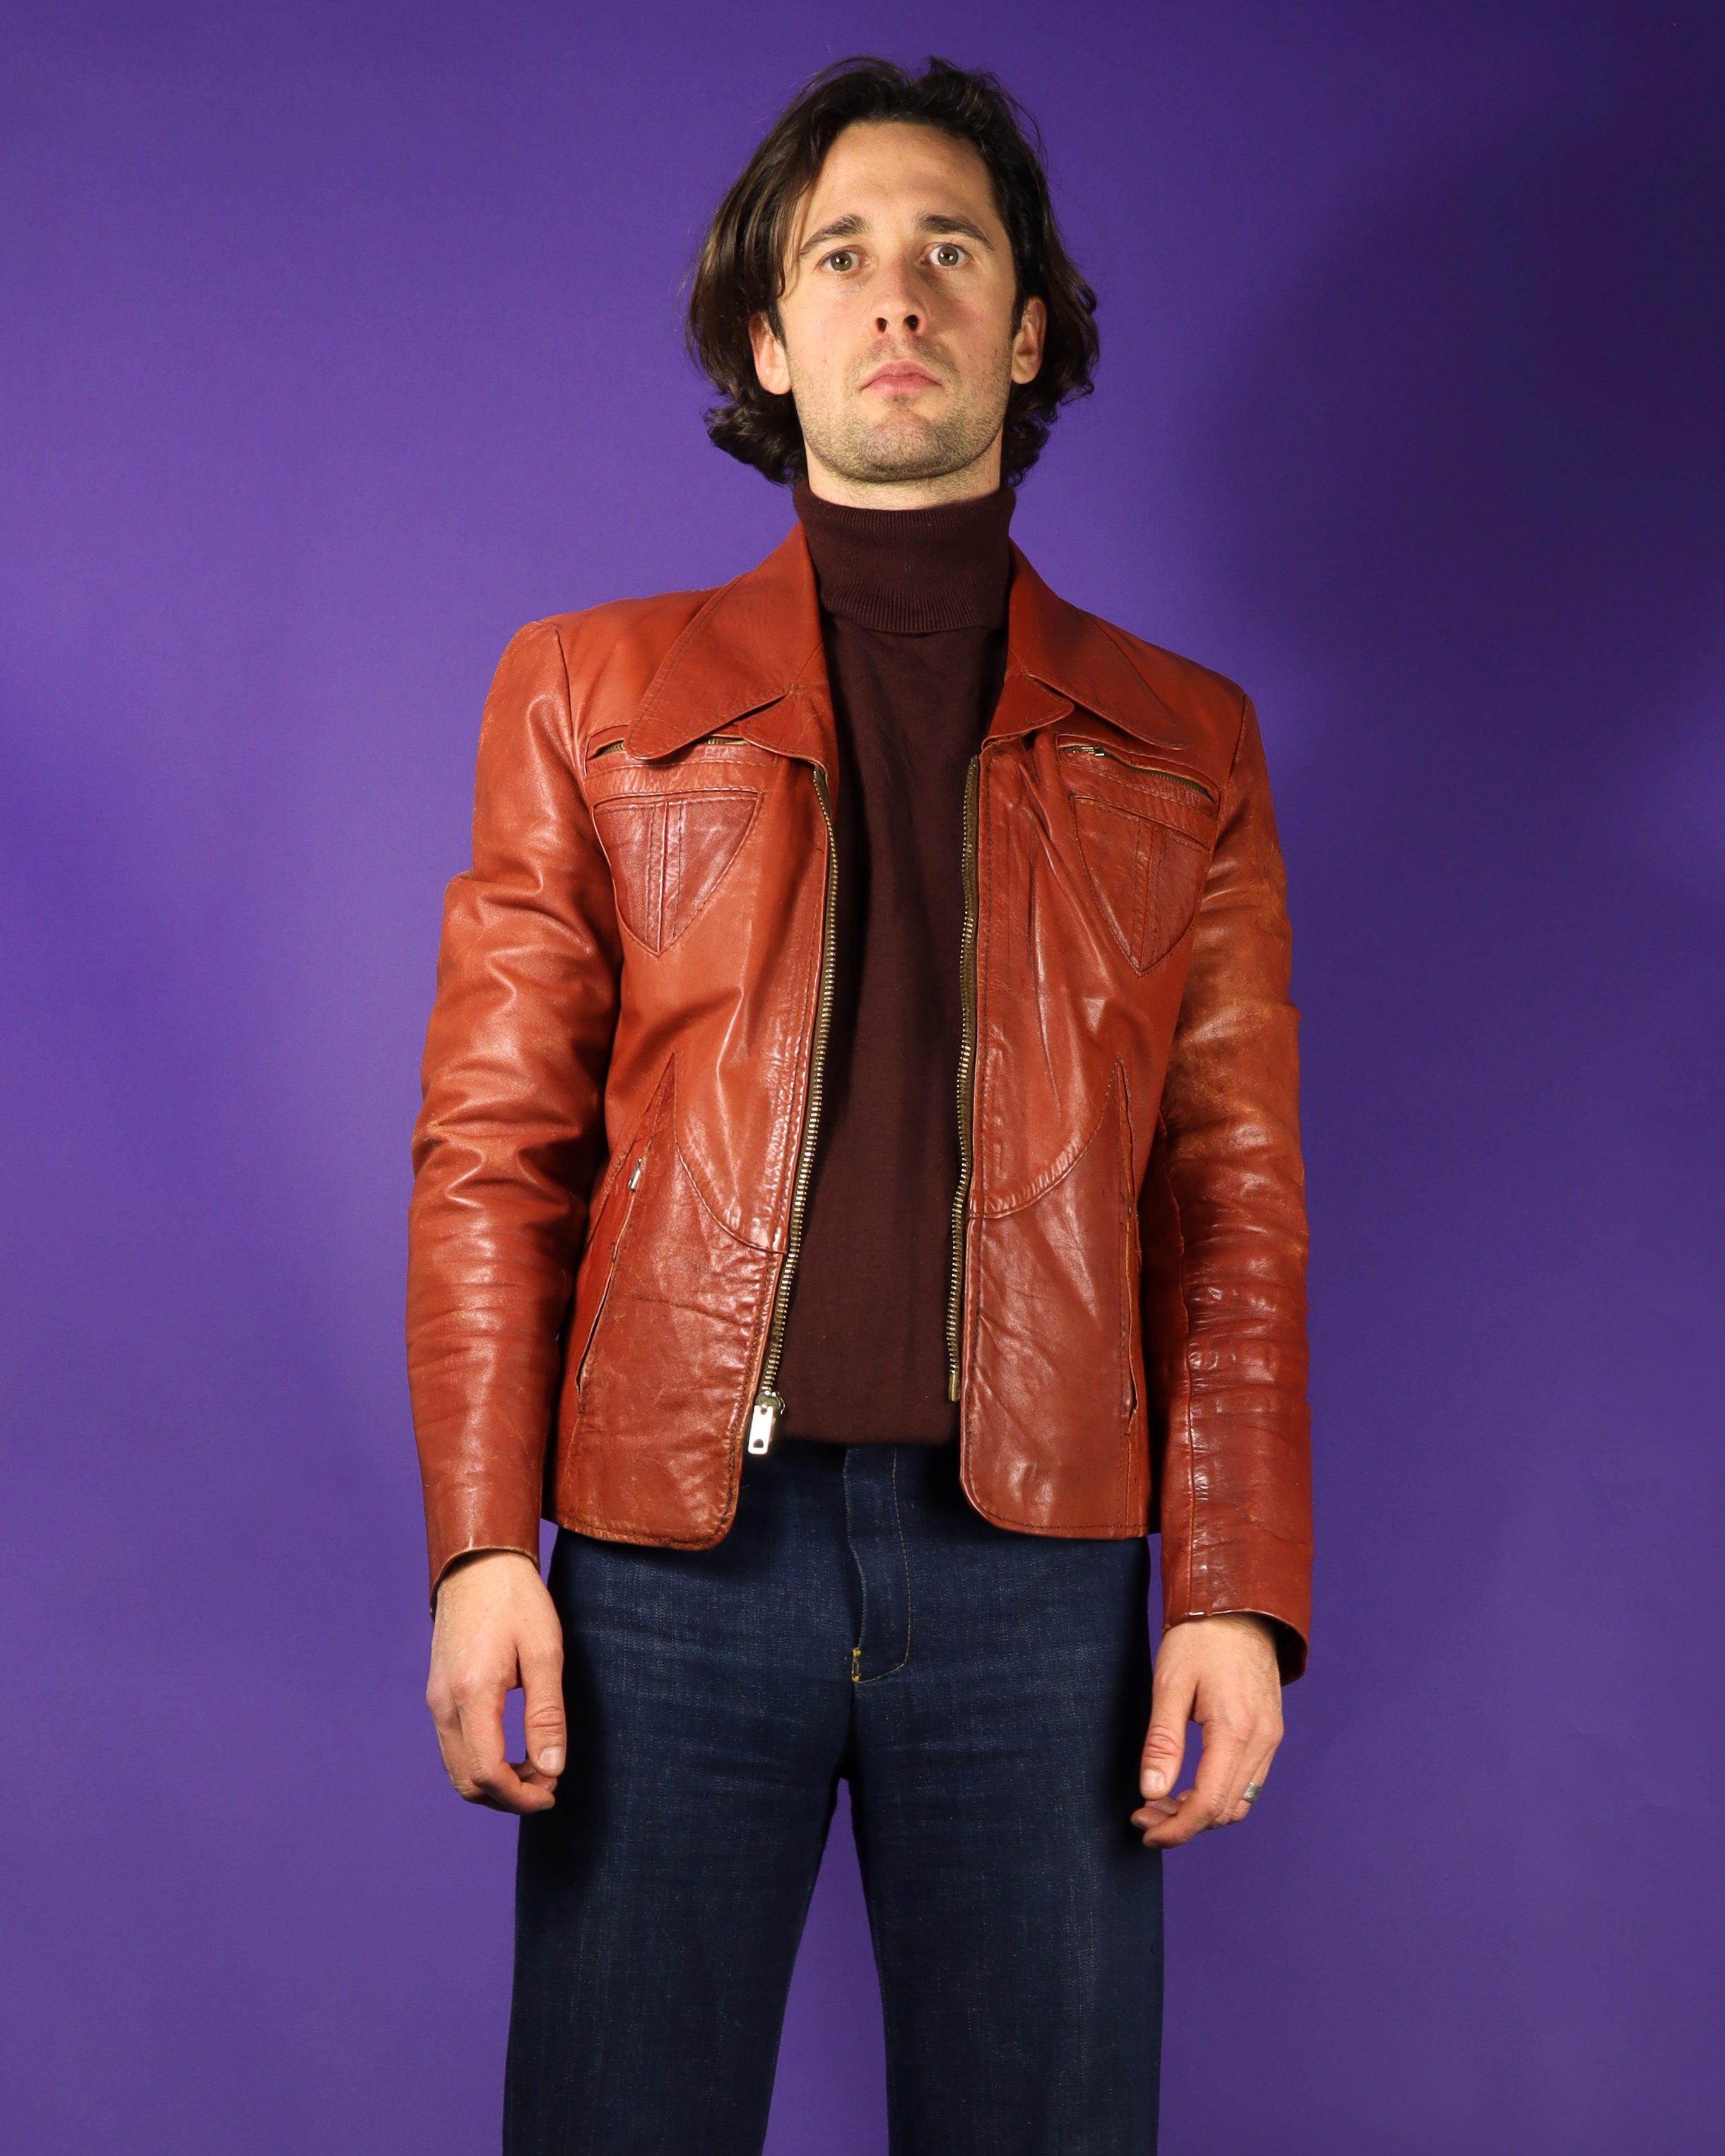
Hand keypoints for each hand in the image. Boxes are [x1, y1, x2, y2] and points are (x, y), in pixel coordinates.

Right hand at [426, 1550, 565, 1812]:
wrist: (477, 1564)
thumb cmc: (516, 1601)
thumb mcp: (544, 1652)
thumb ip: (547, 1714)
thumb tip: (552, 1768)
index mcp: (471, 1694)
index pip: (487, 1772)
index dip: (520, 1796)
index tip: (552, 1792)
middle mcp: (444, 1704)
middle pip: (467, 1782)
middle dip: (508, 1797)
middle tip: (549, 1784)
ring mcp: (436, 1701)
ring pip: (457, 1770)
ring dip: (495, 1783)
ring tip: (537, 1768)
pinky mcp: (438, 1695)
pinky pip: (454, 1748)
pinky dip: (482, 1764)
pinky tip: (514, 1751)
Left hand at [1131, 1613, 1282, 1845]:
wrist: (1238, 1605)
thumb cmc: (1199, 1638)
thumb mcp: (1169, 1684)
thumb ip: (1162, 1742)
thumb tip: (1152, 1792)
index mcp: (1235, 1730)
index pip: (1209, 1803)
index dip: (1176, 1827)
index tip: (1145, 1830)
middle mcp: (1262, 1740)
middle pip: (1226, 1810)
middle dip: (1184, 1823)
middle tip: (1144, 1815)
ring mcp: (1271, 1737)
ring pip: (1240, 1801)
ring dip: (1202, 1812)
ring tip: (1161, 1803)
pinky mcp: (1270, 1732)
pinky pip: (1248, 1781)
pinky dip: (1219, 1794)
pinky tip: (1189, 1785)